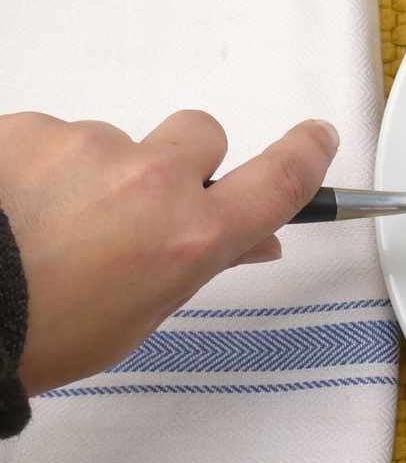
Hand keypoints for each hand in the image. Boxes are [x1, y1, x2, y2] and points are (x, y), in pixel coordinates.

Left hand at [0, 110, 337, 392]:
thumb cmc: (45, 334)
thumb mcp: (138, 315)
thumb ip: (196, 263)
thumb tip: (251, 238)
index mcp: (191, 237)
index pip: (279, 180)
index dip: (306, 154)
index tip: (317, 136)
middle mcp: (153, 182)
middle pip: (201, 134)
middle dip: (182, 162)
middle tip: (138, 206)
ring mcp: (89, 147)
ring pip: (115, 142)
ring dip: (96, 172)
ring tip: (47, 224)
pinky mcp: (29, 128)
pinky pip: (52, 136)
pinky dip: (39, 165)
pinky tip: (11, 207)